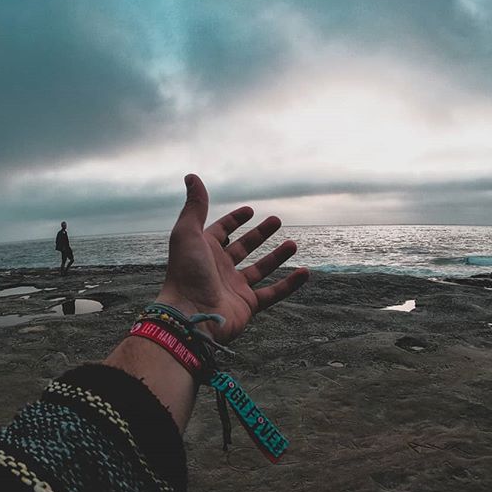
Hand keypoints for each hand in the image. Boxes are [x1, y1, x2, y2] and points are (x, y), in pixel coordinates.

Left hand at [158, 174, 309, 342]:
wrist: (191, 315)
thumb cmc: (187, 273)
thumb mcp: (188, 233)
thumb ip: (194, 207)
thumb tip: (191, 176)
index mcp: (204, 251)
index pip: (221, 231)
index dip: (234, 220)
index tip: (250, 210)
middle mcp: (219, 268)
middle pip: (243, 248)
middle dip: (259, 235)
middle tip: (276, 221)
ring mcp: (234, 287)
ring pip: (260, 269)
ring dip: (276, 257)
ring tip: (293, 244)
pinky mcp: (248, 305)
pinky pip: (273, 293)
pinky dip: (289, 284)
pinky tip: (304, 272)